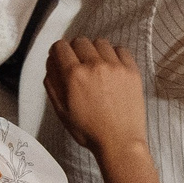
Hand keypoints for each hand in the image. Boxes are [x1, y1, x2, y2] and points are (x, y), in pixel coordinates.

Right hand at [45, 38, 151, 158]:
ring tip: (96, 66)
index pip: (60, 46)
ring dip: (94, 50)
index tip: (61, 59)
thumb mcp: (60, 110)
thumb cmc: (87, 130)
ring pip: (100, 43)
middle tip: (78, 64)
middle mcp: (94, 65)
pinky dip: (114, 54)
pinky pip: (120, 49)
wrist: (119, 141)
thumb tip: (51, 62)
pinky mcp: (132, 70)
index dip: (58, 52)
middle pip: (80, 41)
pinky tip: (111, 67)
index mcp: (74, 75)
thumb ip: (52, 83)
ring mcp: (116, 66)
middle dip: (75, 50)